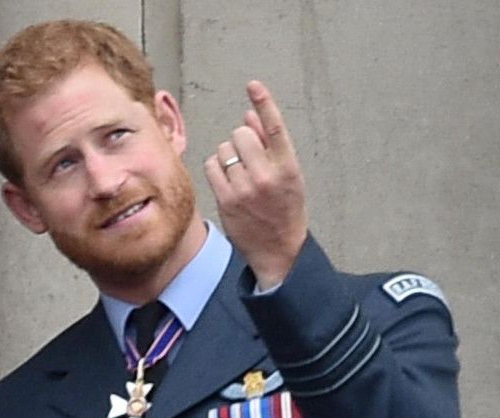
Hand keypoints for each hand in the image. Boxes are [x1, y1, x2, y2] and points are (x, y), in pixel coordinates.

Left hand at [203, 81, 308, 289]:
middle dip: (240, 140)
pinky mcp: (226, 199)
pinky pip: (211, 166)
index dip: (264, 103)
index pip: (275, 128)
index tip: (253, 85)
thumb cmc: (284, 208)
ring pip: (223, 149)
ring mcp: (245, 188)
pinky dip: (215, 168)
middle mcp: (267, 175)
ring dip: (227, 155)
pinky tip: (226, 180)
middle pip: (240, 134)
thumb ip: (270, 145)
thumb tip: (250, 115)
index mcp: (288, 167)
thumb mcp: (288, 175)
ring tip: (239, 173)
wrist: (279, 249)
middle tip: (247, 158)